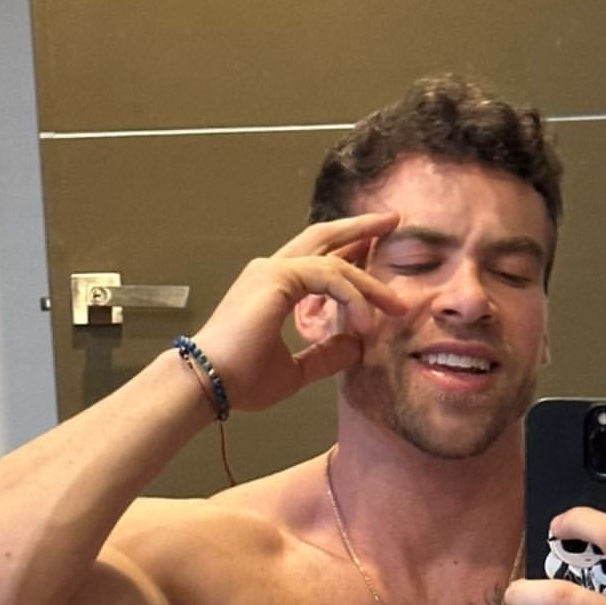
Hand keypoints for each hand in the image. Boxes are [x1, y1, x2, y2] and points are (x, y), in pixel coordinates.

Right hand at [192, 214, 405, 412]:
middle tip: (391, 220)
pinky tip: (365, 322)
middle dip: (359, 228)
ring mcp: (272, 270)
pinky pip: (328, 277)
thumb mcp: (296, 370)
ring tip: (396, 304)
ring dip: (368, 282)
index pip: (318, 262)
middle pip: (323, 237)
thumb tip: (357, 346)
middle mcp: (270, 271)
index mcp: (272, 288)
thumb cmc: (240, 379)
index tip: (377, 262)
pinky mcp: (277, 278)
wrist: (209, 384)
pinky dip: (352, 297)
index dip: (349, 258)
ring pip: (334, 263)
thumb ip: (326, 356)